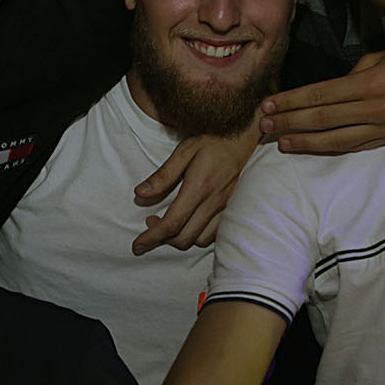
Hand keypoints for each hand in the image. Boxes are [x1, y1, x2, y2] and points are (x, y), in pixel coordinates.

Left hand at [132, 123, 258, 253]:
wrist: (246, 139)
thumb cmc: (213, 142)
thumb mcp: (184, 151)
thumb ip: (163, 175)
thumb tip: (140, 193)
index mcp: (199, 187)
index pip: (172, 223)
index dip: (152, 237)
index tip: (138, 244)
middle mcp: (214, 202)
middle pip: (184, 237)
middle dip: (162, 239)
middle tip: (151, 224)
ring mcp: (226, 209)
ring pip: (199, 240)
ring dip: (180, 238)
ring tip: (169, 223)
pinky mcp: (233, 211)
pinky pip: (214, 236)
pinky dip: (197, 235)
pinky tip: (189, 223)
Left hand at [261, 44, 384, 153]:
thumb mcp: (382, 59)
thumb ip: (354, 74)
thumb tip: (333, 90)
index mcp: (369, 83)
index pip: (319, 95)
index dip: (291, 102)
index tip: (269, 105)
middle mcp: (373, 108)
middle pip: (321, 119)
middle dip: (289, 122)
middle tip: (264, 126)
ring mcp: (383, 127)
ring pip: (335, 138)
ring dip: (305, 141)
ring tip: (281, 142)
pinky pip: (355, 146)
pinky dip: (330, 147)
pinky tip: (313, 147)